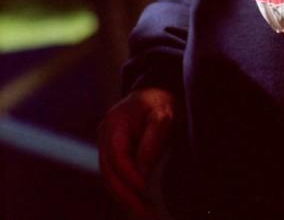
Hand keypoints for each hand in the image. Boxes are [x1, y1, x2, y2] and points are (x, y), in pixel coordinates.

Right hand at [98, 87, 176, 219]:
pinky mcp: (110, 151)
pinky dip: (124, 189)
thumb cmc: (160, 101)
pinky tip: (137, 201)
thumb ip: (154, 138)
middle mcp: (104, 133)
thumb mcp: (163, 113)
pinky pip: (113, 174)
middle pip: (109, 171)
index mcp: (116, 121)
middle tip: (145, 211)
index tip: (143, 188)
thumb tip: (142, 172)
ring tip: (145, 211)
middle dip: (126, 194)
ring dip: (125, 197)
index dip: (129, 174)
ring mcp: (104, 142)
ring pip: (109, 176)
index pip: (118, 155)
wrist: (153, 92)